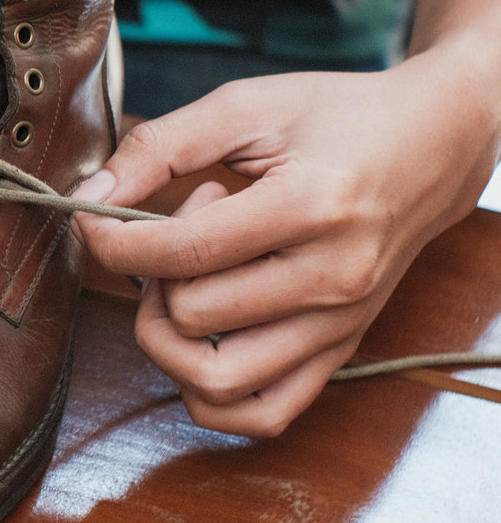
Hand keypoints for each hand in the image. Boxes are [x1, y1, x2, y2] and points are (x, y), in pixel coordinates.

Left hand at [72, 61, 496, 435]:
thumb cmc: (337, 118)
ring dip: (170, 337)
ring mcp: (339, 326)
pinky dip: (209, 391)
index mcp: (310, 208)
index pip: (180, 254)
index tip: (92, 216)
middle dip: (151, 272)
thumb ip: (157, 148)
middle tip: (182, 224)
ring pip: (215, 381)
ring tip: (191, 281)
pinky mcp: (340, 352)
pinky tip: (204, 332)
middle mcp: (332, 279)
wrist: (433, 145)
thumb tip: (88, 199)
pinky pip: (261, 415)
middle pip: (189, 317)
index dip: (110, 240)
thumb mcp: (243, 106)